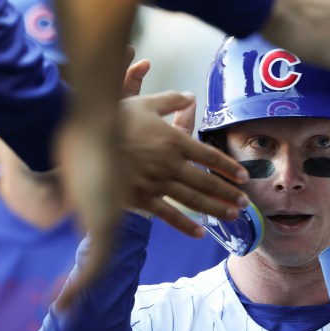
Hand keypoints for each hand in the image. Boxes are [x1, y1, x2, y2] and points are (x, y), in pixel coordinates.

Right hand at [120, 91, 249, 233]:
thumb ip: (171, 101)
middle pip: (206, 182)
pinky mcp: (141, 199)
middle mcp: (170, 164)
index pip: (209, 157)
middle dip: (228, 194)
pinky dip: (185, 226)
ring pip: (193, 200)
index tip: (243, 177)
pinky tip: (200, 233)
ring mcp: (156, 183)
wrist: (84, 140)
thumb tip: (191, 97)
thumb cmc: (115, 119)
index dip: (228, 168)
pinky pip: (168, 215)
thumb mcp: (145, 104)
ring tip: (233, 216)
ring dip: (216, 209)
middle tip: (245, 203)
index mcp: (174, 141)